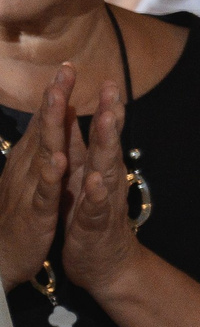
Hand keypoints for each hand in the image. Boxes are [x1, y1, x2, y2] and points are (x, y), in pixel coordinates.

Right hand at [0, 69, 70, 291]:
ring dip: (51, 127)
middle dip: (53, 99)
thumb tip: (48, 122)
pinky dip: (50, 176)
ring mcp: (31, 190)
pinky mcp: (36, 213)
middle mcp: (28, 170)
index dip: (54, 95)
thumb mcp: (32, 178)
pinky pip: (45, 192)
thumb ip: (40, 149)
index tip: (66, 67)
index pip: (44, 123)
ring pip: (43, 153)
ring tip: (59, 101)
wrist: (1, 258)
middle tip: (64, 71)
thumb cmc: (19, 215)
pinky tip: (58, 160)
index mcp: (31, 162)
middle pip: (42, 129)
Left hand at [58, 77, 145, 299]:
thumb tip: (84, 122)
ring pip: (105, 169)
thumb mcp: (86, 182)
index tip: (106, 77)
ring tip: (108, 120)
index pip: (102, 133)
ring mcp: (102, 202)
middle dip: (111, 114)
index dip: (105, 106)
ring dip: (108, 144)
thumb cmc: (90, 220)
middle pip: (108, 143)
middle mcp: (105, 180)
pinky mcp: (93, 225)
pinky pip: (94, 208)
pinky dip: (95, 194)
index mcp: (98, 169)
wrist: (104, 264)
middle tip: (113, 87)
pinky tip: (94, 181)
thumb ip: (87, 154)